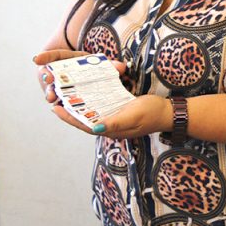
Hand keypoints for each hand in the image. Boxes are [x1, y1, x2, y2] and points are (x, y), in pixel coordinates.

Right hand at [34, 49, 128, 125]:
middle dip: (46, 76)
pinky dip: (58, 103)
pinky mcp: (65, 96)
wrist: (103, 82)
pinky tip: (58, 108)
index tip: (37, 59)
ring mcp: (62, 84)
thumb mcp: (107, 66)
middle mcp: (63, 72)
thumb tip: (120, 67)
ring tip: (51, 97)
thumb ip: (112, 66)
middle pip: (50, 72)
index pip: (57, 55)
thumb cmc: (102, 70)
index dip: (46, 56)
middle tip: (49, 79)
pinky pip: (58, 99)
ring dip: (50, 92)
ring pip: (51, 87)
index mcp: (72, 59)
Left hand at [49, 94, 170, 138]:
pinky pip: (102, 109)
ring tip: (69, 97)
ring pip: (93, 115)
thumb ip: (115, 123)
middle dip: (71, 113)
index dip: (70, 118)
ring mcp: (116, 120)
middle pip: (86, 121)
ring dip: (80, 108)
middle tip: (58, 100)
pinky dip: (93, 103)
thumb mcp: (133, 116)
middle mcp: (111, 126)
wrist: (169, 112)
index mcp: (111, 130)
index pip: (85, 126)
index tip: (56, 108)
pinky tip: (88, 96)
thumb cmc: (152, 113)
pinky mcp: (120, 113)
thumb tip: (95, 128)